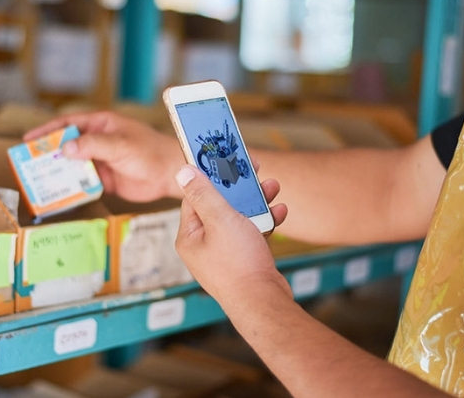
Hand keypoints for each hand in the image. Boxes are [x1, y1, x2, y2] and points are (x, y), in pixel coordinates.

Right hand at [25, 111, 183, 201]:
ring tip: (38, 182)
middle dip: (48, 154)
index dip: (46, 130)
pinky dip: (72, 188)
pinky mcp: (105, 179)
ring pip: (73, 165)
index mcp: (101, 124)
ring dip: (58, 173)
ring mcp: (101, 160)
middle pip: (66, 145)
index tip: (28, 140)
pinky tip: (59, 195)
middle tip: (28, 165)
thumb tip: (65, 147)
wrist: (170, 174)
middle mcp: (98, 141)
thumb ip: (92, 145)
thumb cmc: (150, 152)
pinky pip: (83, 182)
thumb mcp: (119, 145)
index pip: (67, 124)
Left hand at [174, 164, 289, 303]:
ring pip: (239, 219)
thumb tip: (182, 171)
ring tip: (273, 187)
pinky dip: (265, 222)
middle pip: (219, 206)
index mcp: (190, 236)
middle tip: (255, 170)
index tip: (226, 161)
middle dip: (240, 189)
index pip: (195, 197)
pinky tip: (280, 212)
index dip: (211, 177)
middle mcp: (203, 246)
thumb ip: (203, 193)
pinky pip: (251, 235)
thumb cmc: (238, 264)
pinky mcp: (242, 262)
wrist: (263, 302)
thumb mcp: (220, 219)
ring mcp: (223, 256)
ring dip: (257, 202)